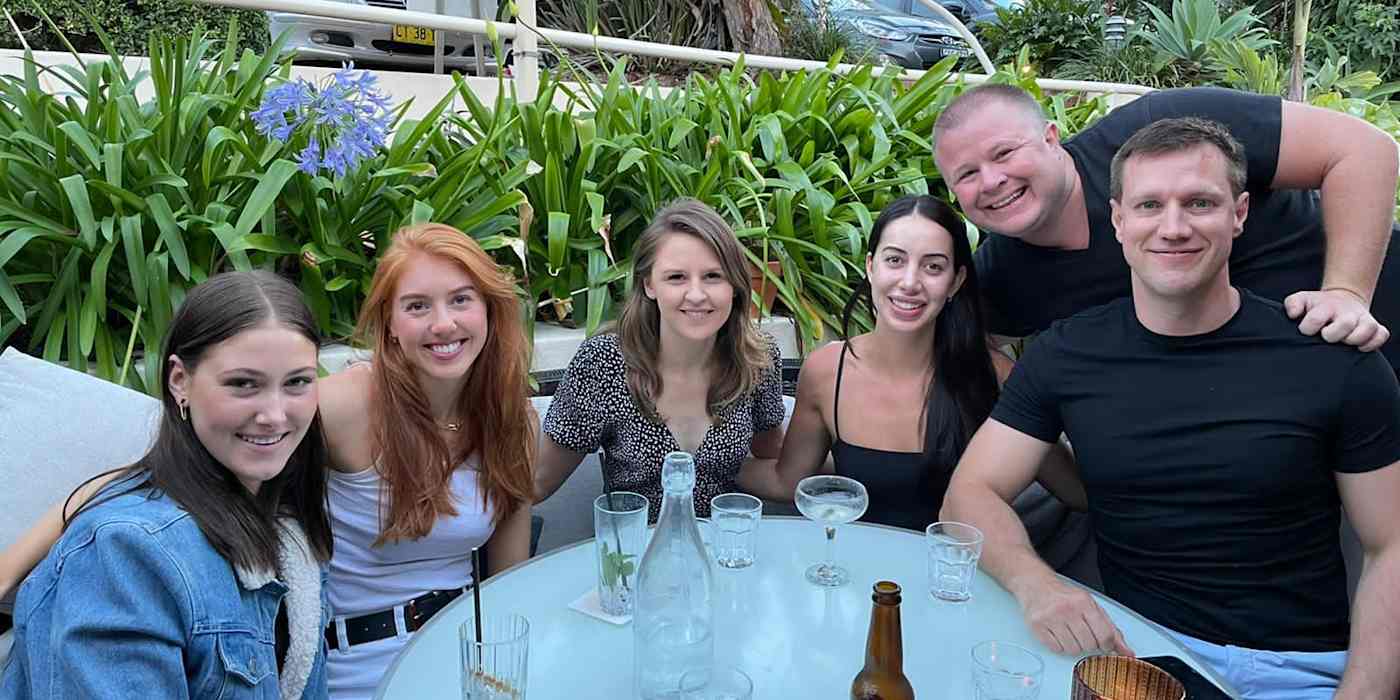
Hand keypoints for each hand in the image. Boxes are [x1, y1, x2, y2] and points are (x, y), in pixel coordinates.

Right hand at [1014, 576, 1133, 656]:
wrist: (1035, 584)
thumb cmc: (1065, 596)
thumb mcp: (1092, 606)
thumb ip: (1111, 629)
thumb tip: (1127, 652)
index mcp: (1084, 602)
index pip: (1105, 635)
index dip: (1107, 645)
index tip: (1103, 644)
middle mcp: (1067, 609)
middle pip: (1089, 645)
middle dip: (1088, 644)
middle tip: (1082, 633)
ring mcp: (1051, 617)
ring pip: (1072, 649)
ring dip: (1073, 646)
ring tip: (1068, 632)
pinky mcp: (1037, 626)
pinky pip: (1056, 649)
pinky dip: (1059, 646)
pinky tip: (1057, 633)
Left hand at [1285, 288, 1389, 350]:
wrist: (1342, 300)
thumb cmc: (1317, 306)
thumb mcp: (1302, 300)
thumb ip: (1293, 304)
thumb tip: (1293, 314)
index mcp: (1326, 307)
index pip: (1315, 319)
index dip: (1308, 328)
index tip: (1306, 330)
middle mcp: (1346, 312)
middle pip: (1345, 324)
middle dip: (1332, 334)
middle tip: (1326, 336)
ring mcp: (1362, 319)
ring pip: (1367, 329)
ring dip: (1354, 338)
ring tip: (1344, 341)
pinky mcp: (1375, 327)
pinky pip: (1381, 335)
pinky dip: (1372, 343)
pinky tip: (1360, 347)